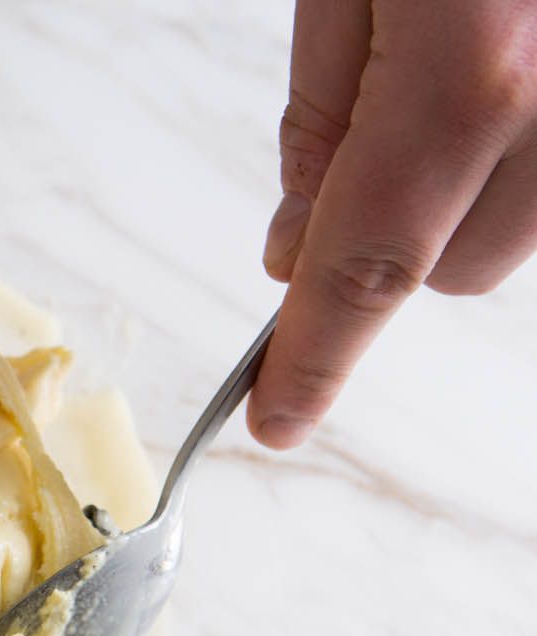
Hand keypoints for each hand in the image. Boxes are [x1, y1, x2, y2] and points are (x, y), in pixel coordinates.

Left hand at [250, 0, 536, 447]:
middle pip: (456, 269)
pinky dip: (527, 153)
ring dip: (467, 197)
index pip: (371, 261)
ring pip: (525, 232)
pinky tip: (510, 65)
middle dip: (388, 242)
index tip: (279, 418)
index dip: (316, 356)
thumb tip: (294, 248)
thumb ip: (323, 112)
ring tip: (458, 62)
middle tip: (366, 136)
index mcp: (476, 65)